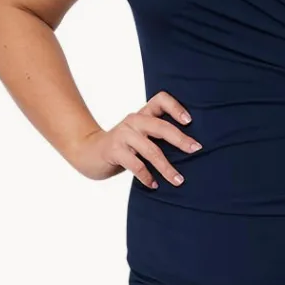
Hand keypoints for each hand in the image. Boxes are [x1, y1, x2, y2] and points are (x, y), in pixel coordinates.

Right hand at [71, 91, 202, 187]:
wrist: (89, 153)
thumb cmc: (123, 146)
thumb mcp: (140, 135)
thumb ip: (157, 135)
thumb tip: (190, 147)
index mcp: (143, 114)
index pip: (160, 99)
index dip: (176, 107)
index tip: (190, 121)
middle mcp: (134, 121)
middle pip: (161, 126)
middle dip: (180, 139)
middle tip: (196, 149)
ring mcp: (123, 135)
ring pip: (151, 150)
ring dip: (166, 167)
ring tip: (178, 180)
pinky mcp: (114, 151)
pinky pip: (136, 164)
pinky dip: (147, 176)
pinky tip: (154, 185)